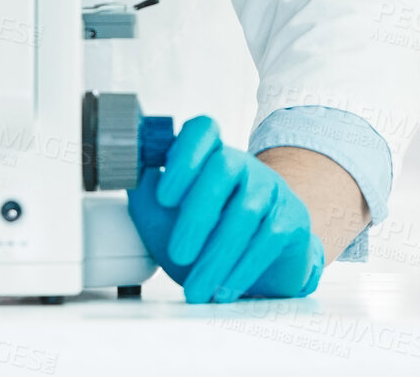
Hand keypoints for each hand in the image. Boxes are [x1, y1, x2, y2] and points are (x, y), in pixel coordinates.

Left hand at [126, 116, 324, 302]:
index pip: (202, 130)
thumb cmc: (206, 237)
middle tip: (178, 254)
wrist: (260, 266)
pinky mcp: (292, 218)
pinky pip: (269, 238)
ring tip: (196, 288)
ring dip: (217, 256)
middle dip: (198, 215)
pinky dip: (243, 267)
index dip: (184, 155)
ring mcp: (269, 188)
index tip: (166, 194)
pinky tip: (225, 289)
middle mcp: (241, 164)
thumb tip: (128, 175)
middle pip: (223, 168)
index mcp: (208, 155)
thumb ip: (145, 196)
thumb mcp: (165, 219)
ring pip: (245, 211)